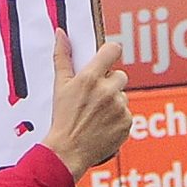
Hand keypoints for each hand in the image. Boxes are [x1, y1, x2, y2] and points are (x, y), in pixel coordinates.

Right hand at [41, 31, 129, 175]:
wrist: (68, 151)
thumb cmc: (62, 119)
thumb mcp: (60, 85)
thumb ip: (62, 57)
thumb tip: (62, 34)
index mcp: (90, 77)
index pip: (113, 50)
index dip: (110, 53)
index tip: (106, 59)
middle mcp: (108, 90)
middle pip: (120, 75)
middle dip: (109, 83)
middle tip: (94, 96)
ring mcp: (119, 107)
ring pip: (123, 96)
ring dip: (113, 101)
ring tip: (96, 113)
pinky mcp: (127, 122)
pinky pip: (127, 113)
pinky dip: (118, 117)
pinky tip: (103, 124)